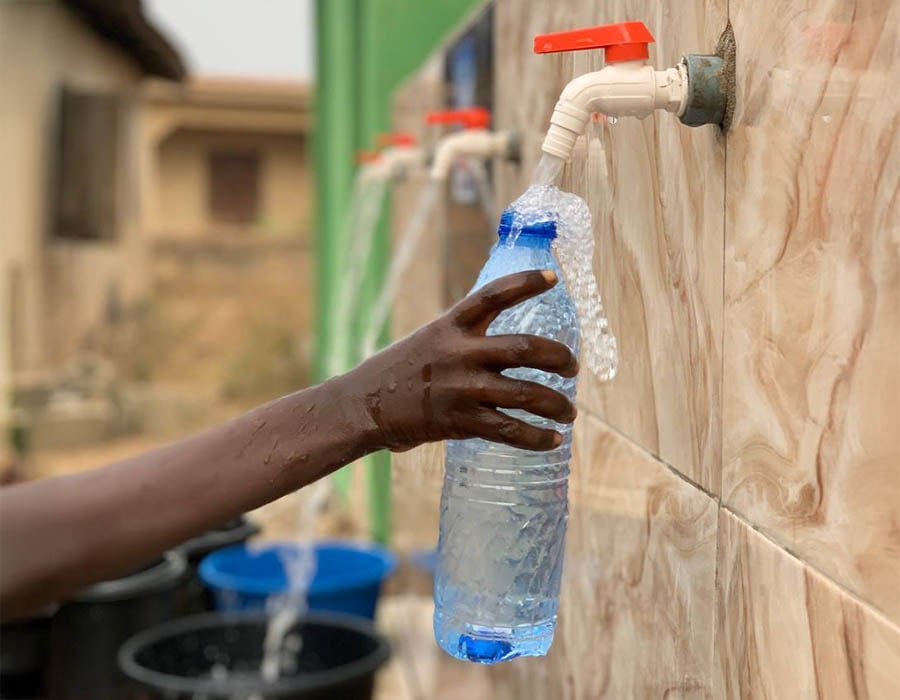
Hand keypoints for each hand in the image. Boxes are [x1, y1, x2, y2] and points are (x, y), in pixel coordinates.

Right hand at [340, 270, 578, 452]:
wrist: (362, 405)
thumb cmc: (396, 373)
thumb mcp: (428, 343)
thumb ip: (463, 341)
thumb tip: (503, 350)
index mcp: (450, 327)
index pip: (493, 295)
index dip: (525, 282)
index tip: (552, 277)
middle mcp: (460, 353)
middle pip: (525, 348)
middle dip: (559, 357)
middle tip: (572, 368)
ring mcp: (462, 387)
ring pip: (527, 393)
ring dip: (557, 404)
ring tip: (569, 412)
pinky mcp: (460, 420)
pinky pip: (510, 430)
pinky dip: (537, 438)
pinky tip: (552, 440)